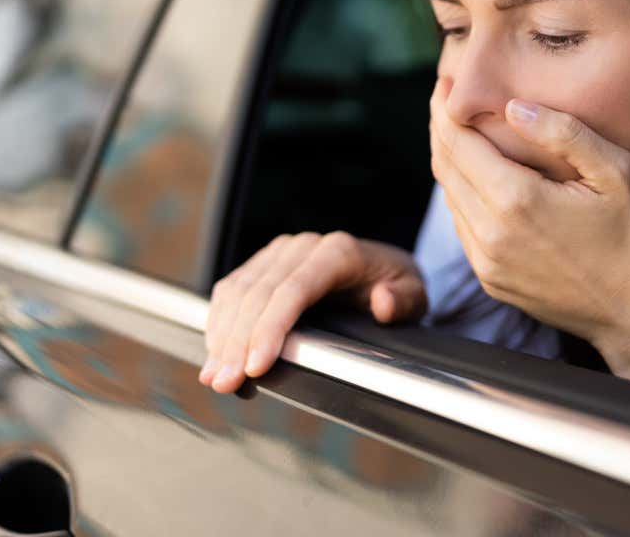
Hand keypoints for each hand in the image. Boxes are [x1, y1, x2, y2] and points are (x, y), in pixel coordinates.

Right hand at [199, 231, 426, 392]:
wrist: (384, 267)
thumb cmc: (397, 284)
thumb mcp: (415, 294)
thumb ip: (404, 301)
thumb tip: (383, 302)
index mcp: (339, 252)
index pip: (292, 289)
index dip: (269, 329)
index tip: (256, 366)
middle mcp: (304, 246)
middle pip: (258, 294)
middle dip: (237, 342)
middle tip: (225, 382)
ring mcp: (281, 253)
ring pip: (238, 292)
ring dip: (222, 336)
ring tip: (215, 375)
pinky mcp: (264, 263)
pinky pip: (232, 289)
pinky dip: (220, 322)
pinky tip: (215, 351)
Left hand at [428, 77, 629, 358]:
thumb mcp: (615, 172)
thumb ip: (563, 133)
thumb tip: (513, 107)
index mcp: (517, 200)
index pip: (457, 142)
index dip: (444, 108)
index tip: (443, 83)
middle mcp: (490, 234)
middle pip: (444, 167)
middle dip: (440, 128)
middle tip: (444, 99)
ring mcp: (486, 262)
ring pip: (449, 197)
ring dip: (449, 162)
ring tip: (459, 133)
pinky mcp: (491, 280)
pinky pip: (463, 227)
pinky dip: (462, 195)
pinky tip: (479, 179)